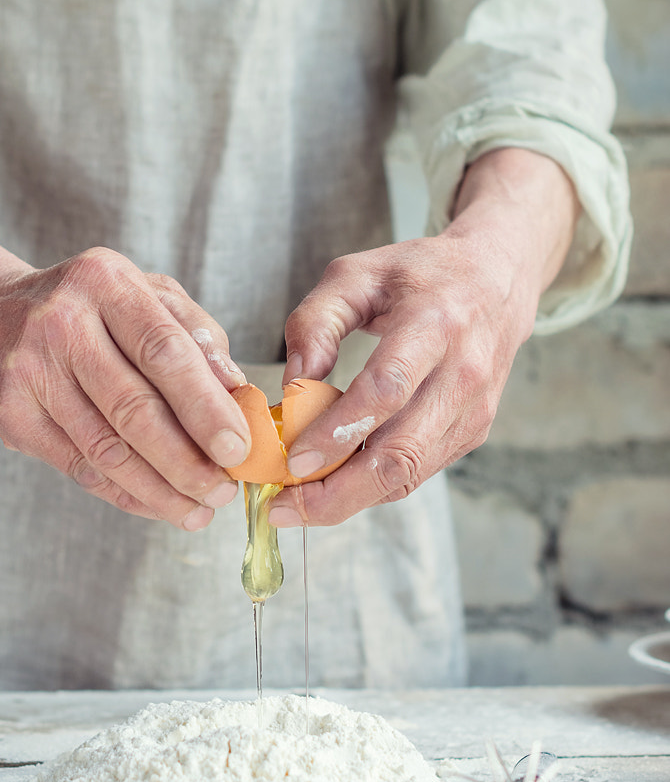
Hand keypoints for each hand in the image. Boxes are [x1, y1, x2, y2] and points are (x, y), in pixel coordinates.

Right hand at [0, 248, 251, 528]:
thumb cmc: (87, 309)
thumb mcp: (143, 294)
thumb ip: (195, 334)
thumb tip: (237, 392)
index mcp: (105, 282)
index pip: (164, 350)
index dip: (205, 407)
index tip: (238, 449)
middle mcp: (61, 322)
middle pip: (134, 407)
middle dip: (187, 460)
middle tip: (223, 491)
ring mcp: (28, 370)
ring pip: (106, 448)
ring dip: (159, 488)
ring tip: (198, 510)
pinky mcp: (9, 414)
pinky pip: (78, 467)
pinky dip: (124, 493)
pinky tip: (158, 504)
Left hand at [269, 149, 577, 526]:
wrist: (498, 280)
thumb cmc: (419, 275)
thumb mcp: (356, 273)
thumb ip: (315, 321)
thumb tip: (293, 385)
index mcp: (434, 323)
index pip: (386, 390)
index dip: (338, 433)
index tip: (293, 461)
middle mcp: (463, 373)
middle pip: (401, 453)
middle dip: (338, 492)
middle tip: (283, 508)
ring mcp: (473, 409)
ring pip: (409, 474)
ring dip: (349, 499)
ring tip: (297, 504)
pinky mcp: (473, 431)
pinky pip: (416, 472)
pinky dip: (371, 487)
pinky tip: (333, 484)